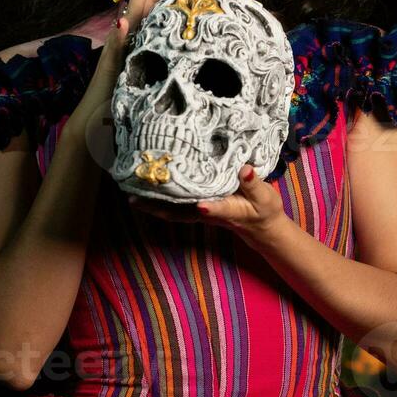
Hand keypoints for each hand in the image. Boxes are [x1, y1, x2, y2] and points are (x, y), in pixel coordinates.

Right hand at [73, 0, 196, 134]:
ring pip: (130, 17)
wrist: (95, 123)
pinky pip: (114, 49)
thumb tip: (188, 56)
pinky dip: (119, 36)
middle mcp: (131, 39)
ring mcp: (119, 51)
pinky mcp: (109, 68)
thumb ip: (163, 61)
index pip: (161, 10)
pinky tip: (122, 22)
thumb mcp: (151, 76)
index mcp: (143, 40)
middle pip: (145, 2)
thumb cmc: (126, 101)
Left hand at [128, 164, 290, 246]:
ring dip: (154, 204)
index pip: (216, 209)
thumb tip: (245, 169)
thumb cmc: (263, 211)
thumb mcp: (265, 198)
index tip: (201, 205)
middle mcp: (209, 211)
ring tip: (131, 194)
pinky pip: (176, 205)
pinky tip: (147, 190)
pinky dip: (161, 200)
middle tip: (134, 198)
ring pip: (174, 210)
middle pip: (180, 212)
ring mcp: (201, 211)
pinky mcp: (198, 207)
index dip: (208, 208)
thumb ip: (254, 184)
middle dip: (158, 207)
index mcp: (228, 209)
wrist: (260, 228)